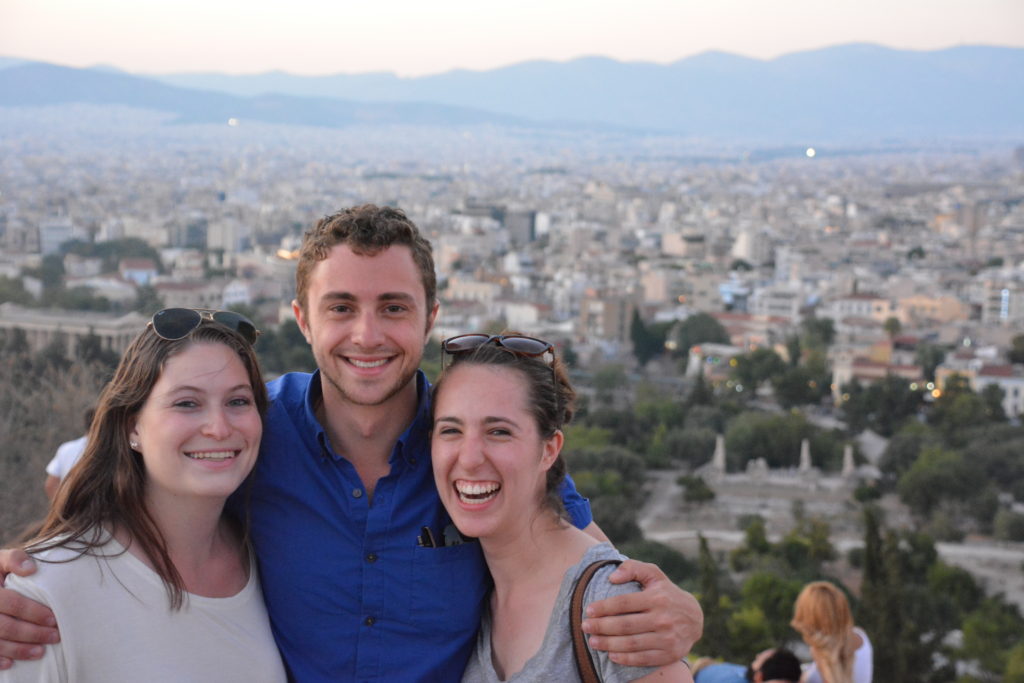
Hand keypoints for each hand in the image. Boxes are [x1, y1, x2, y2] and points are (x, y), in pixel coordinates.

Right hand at [0, 548, 57, 669]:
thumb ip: (14, 559)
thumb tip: (31, 569)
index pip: (12, 603)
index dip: (33, 612)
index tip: (54, 619)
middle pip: (5, 626)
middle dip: (31, 633)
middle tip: (55, 636)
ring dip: (18, 650)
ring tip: (41, 652)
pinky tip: (11, 664)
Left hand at [581, 559, 702, 667]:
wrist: (695, 618)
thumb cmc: (667, 593)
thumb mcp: (654, 575)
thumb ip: (633, 568)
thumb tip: (612, 577)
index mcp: (657, 597)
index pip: (624, 603)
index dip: (604, 607)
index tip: (589, 610)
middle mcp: (663, 618)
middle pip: (625, 625)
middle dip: (602, 627)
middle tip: (585, 627)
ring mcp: (667, 638)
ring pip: (632, 644)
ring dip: (609, 644)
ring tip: (593, 641)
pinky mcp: (670, 654)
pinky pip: (643, 659)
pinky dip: (626, 659)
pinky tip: (611, 655)